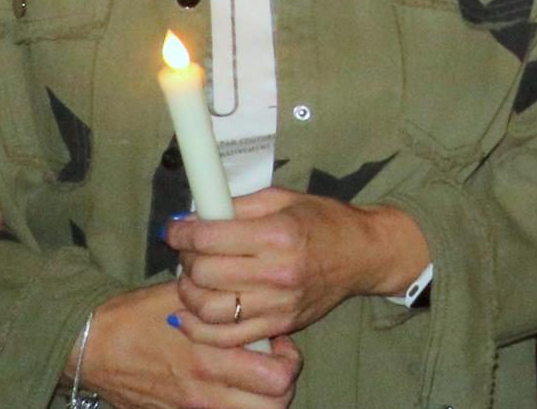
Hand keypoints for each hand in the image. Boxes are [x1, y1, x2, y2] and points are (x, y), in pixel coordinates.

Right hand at [74, 285, 296, 408]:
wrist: (93, 346)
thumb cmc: (139, 316)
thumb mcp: (185, 296)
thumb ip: (224, 298)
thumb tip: (255, 286)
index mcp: (211, 357)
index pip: (279, 376)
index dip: (288, 358)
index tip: (276, 340)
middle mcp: (205, 390)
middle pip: (274, 405)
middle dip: (280, 384)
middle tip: (270, 362)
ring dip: (258, 399)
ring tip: (250, 377)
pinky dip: (231, 406)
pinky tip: (223, 385)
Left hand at [166, 188, 426, 345]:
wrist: (363, 254)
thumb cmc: (324, 221)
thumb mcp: (284, 200)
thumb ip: (238, 206)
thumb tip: (195, 217)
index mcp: (278, 234)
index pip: (210, 238)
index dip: (181, 234)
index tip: (174, 231)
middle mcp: (278, 271)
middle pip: (205, 274)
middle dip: (185, 261)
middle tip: (188, 253)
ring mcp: (279, 304)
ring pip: (209, 310)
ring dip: (188, 295)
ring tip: (193, 281)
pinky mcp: (280, 326)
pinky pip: (227, 337)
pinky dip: (199, 329)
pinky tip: (191, 314)